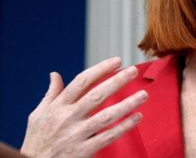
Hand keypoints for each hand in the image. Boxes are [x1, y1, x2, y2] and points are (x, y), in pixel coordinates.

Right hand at [20, 57, 147, 157]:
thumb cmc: (37, 139)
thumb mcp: (38, 115)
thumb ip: (50, 94)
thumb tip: (54, 74)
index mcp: (58, 106)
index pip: (82, 82)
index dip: (100, 69)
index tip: (117, 61)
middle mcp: (68, 118)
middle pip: (96, 95)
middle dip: (116, 81)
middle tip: (133, 70)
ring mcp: (76, 134)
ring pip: (106, 116)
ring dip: (127, 104)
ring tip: (144, 94)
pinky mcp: (84, 151)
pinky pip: (108, 137)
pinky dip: (124, 127)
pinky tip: (137, 117)